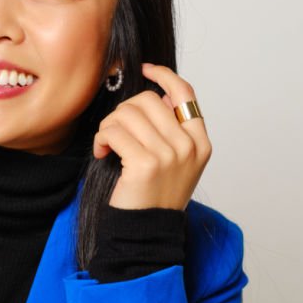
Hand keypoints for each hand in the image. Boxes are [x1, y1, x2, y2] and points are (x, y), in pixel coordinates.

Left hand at [92, 63, 210, 210]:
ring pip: (127, 113)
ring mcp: (169, 155)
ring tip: (107, 145)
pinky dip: (102, 139)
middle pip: (147, 100)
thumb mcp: (176, 163)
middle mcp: (189, 146)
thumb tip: (159, 95)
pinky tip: (101, 153)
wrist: (146, 233)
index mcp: (200, 142)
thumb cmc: (154, 197)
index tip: (146, 69)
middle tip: (114, 133)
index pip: (185, 93)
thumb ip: (172, 130)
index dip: (164, 75)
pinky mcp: (145, 164)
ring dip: (109, 126)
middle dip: (123, 111)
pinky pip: (114, 131)